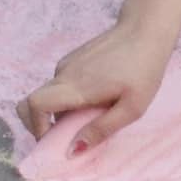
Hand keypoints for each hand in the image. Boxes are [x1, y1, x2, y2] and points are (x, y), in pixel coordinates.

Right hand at [16, 18, 174, 153]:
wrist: (146, 29)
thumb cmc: (144, 69)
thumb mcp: (132, 108)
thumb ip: (102, 129)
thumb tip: (73, 150)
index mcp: (76, 86)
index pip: (34, 104)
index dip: (35, 126)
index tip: (52, 139)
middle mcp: (64, 73)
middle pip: (33, 101)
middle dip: (43, 123)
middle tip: (68, 134)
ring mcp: (67, 64)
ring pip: (51, 94)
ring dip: (61, 111)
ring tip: (93, 113)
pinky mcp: (74, 58)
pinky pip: (62, 84)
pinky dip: (70, 97)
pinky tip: (98, 96)